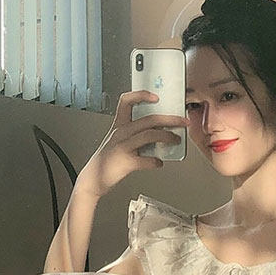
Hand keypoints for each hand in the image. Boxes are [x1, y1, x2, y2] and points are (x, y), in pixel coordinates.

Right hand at [74, 91, 188, 199]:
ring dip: (167, 136)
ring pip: (150, 135)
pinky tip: (159, 163)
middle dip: (170, 119)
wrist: (92, 179)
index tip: (156, 97)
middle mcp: (120, 133)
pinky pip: (146, 159)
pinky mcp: (126, 162)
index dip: (141, 96)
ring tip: (176, 140)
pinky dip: (155, 162)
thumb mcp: (118, 143)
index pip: (127, 101)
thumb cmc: (107, 162)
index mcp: (118, 126)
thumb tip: (159, 137)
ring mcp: (123, 146)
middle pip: (149, 119)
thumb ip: (136, 138)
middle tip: (183, 121)